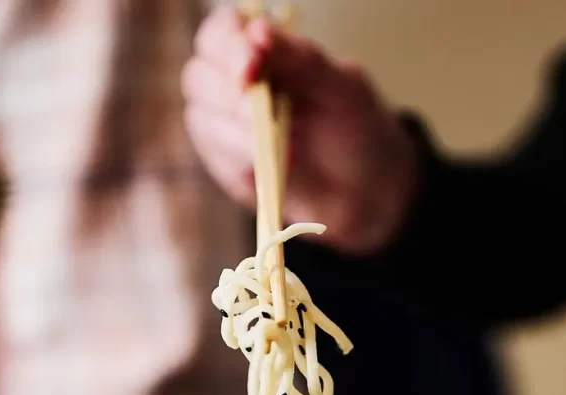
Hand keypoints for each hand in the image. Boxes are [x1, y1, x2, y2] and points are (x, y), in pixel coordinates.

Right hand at [182, 7, 418, 255]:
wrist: (365, 191)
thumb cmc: (355, 129)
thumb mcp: (339, 87)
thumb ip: (299, 57)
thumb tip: (257, 31)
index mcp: (262, 51)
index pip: (222, 33)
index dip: (228, 48)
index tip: (250, 71)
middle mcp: (235, 84)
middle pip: (200, 75)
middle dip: (229, 97)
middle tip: (261, 119)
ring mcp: (226, 125)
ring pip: (202, 119)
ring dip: (237, 135)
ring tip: (286, 150)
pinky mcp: (229, 165)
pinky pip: (217, 158)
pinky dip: (243, 161)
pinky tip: (276, 167)